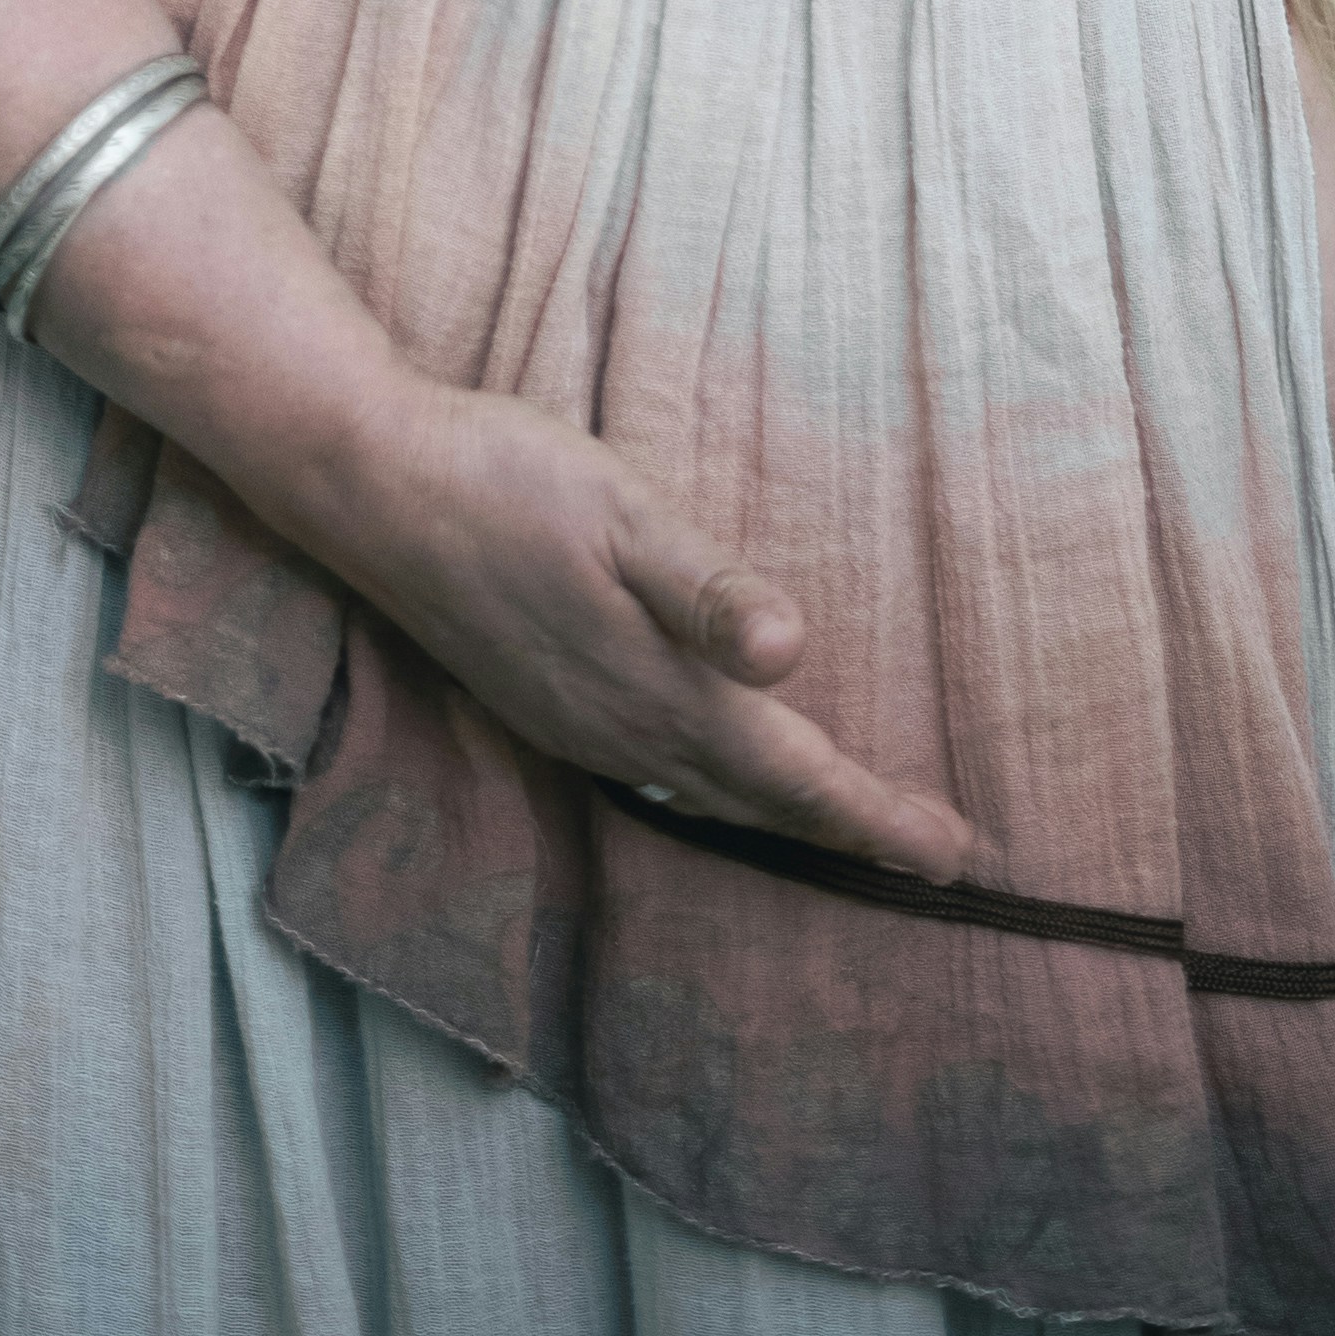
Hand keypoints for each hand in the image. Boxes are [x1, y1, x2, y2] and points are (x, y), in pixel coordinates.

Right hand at [315, 370, 976, 882]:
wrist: (376, 489)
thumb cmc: (510, 482)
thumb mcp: (624, 513)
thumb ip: (709, 589)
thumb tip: (794, 654)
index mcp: (661, 691)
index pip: (795, 776)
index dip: (878, 817)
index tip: (958, 853)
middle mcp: (625, 732)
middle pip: (761, 803)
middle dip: (850, 830)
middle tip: (934, 852)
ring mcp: (580, 728)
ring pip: (708, 799)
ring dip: (786, 817)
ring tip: (850, 824)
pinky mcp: (548, 707)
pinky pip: (659, 780)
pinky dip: (722, 792)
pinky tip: (724, 773)